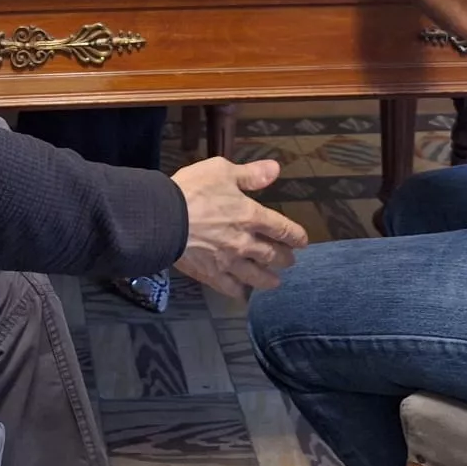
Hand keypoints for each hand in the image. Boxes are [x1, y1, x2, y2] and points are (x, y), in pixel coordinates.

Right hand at [170, 157, 306, 298]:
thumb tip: (276, 170)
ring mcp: (229, 262)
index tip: (303, 241)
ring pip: (256, 276)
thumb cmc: (193, 190)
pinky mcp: (211, 274)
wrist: (164, 217)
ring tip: (275, 283)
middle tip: (290, 262)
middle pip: (272, 255)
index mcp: (251, 216)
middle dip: (284, 259)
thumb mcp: (222, 171)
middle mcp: (245, 243)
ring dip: (268, 280)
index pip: (282, 229)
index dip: (296, 236)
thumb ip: (250, 174)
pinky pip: (230, 288)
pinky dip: (239, 293)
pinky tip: (243, 295)